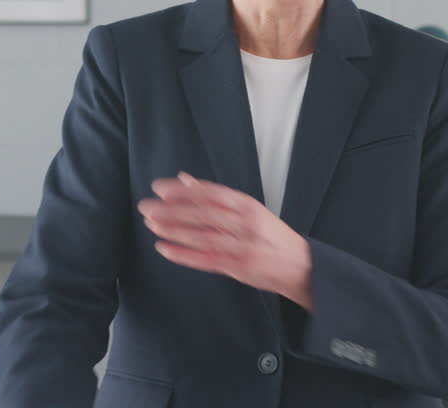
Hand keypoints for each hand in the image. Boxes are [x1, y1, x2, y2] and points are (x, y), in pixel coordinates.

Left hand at [138, 172, 313, 308]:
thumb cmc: (271, 236)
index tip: (159, 188)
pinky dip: (184, 255)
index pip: (211, 193)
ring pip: (203, 236)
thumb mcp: (248, 209)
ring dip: (175, 230)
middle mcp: (245, 223)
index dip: (183, 190)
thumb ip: (215, 196)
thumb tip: (184, 180)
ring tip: (151, 224)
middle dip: (172, 209)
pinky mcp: (240, 268)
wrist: (301, 266)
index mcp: (247, 205)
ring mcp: (243, 246)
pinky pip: (207, 260)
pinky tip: (165, 249)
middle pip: (204, 213)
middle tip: (147, 206)